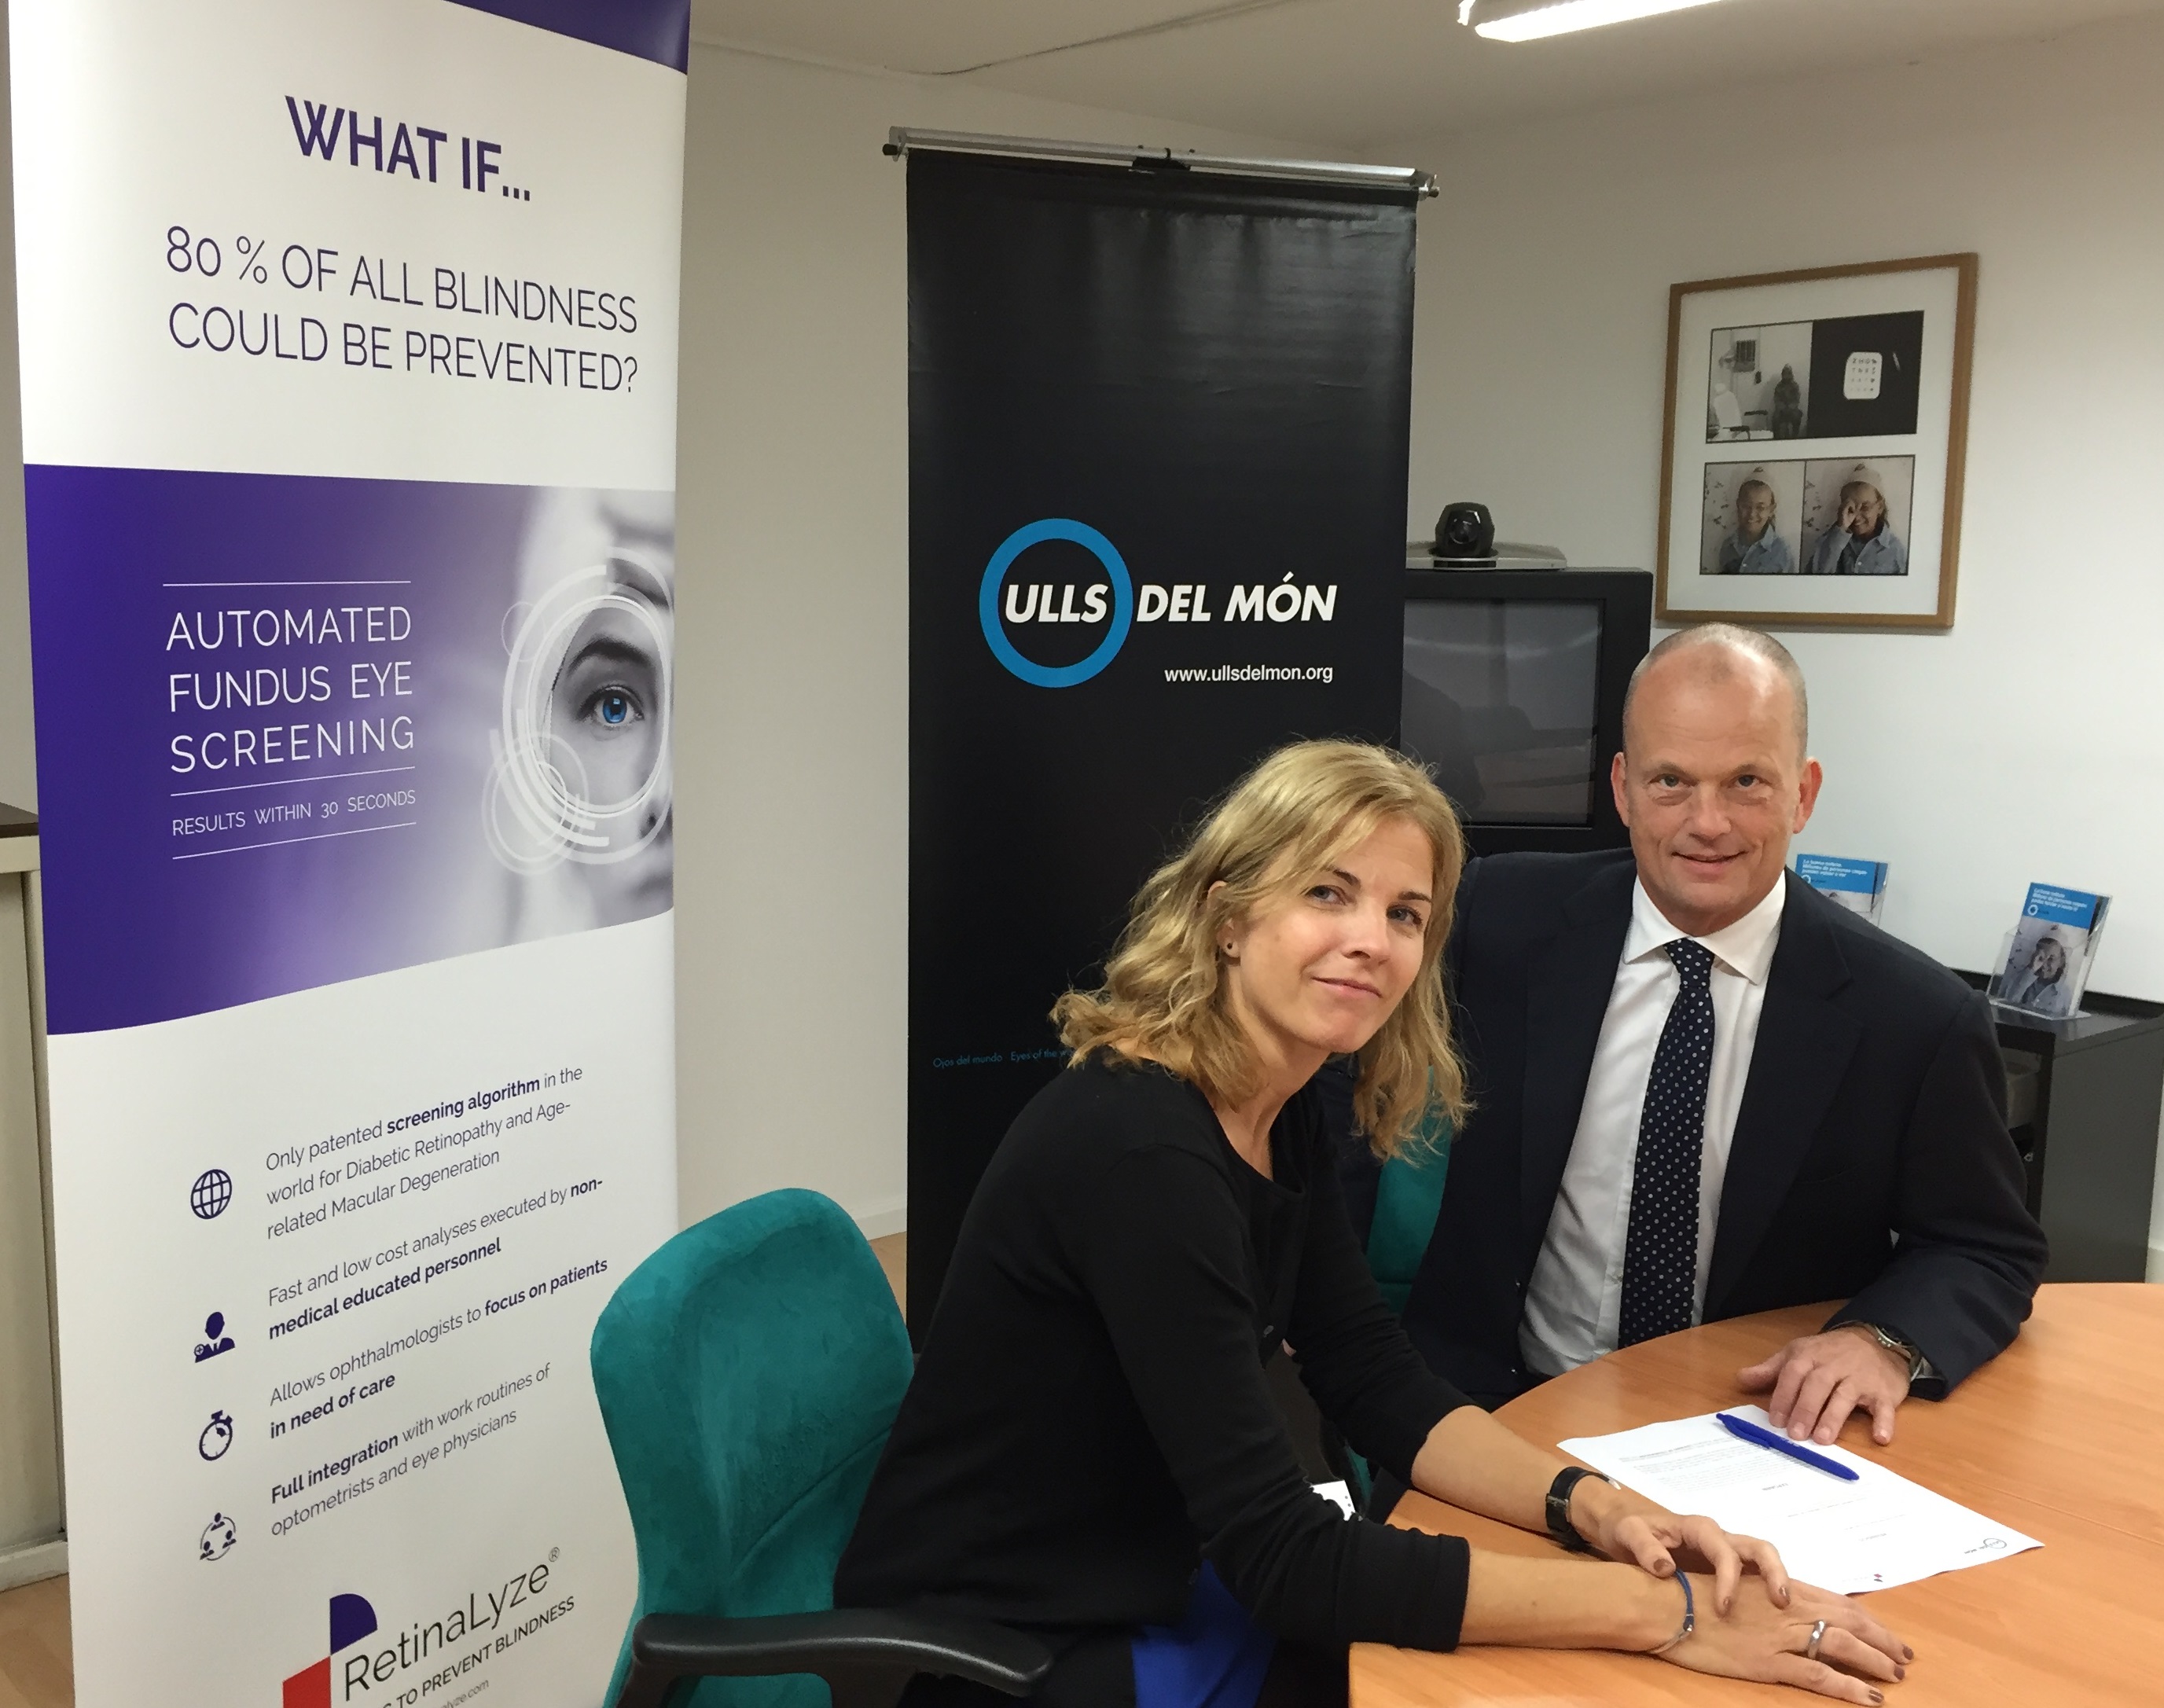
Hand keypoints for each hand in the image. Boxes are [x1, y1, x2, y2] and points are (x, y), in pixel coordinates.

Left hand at [1573, 1479, 1790, 1617]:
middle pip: (1758, 1548)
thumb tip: (1665, 1569)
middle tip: (1781, 1603)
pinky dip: (1766, 1590)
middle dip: (1774, 1572)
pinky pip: (1753, 1576)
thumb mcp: (1628, 1533)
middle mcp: (1717, 1538)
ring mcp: (1724, 1552)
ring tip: (1784, 1609)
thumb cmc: (1626, 1529)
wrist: (1622, 1530)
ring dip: (1777, 1580)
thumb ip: (1644, 1547)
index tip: (1724, 1608)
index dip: (1729, 1578)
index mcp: (1697, 1528)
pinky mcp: (1723, 1569)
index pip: (1724, 1550)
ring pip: (1762, 1560)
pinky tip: (1770, 1616)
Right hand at [1658, 1572, 1911, 1703]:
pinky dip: (1848, 1686)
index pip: (1837, 1602)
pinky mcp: (1768, 1661)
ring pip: (1840, 1644)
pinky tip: (1869, 1698)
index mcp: (1780, 1590)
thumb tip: (1793, 1610)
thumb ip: (1766, 1599)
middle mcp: (1786, 1608)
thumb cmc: (1692, 1596)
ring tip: (1895, 1675)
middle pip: (1847, 1620)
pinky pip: (1817, 1675)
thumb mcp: (1736, 1591)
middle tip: (1905, 1656)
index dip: (1868, 1618)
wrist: (1663, 1604)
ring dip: (1874, 1660)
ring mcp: (1779, 1635)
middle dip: (1881, 1638)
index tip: (1887, 1633)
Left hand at [1738, 1327, 1910, 1445]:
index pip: (1793, 1374)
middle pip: (1817, 1386)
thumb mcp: (1798, 1354)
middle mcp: (1834, 1366)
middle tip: (1796, 1435)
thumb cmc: (1830, 1352)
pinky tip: (1880, 1437)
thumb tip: (1741, 1379)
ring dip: (1833, 1417)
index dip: (1783, 1396)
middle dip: (1805, 1409)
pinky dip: (1883, 1421)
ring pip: (1845, 1396)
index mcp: (1810, 1356)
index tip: (1775, 1420)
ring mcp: (1860, 1378)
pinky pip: (1885, 1406)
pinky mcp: (1884, 1391)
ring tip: (1823, 1439)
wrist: (1877, 1339)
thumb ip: (1771, 1370)